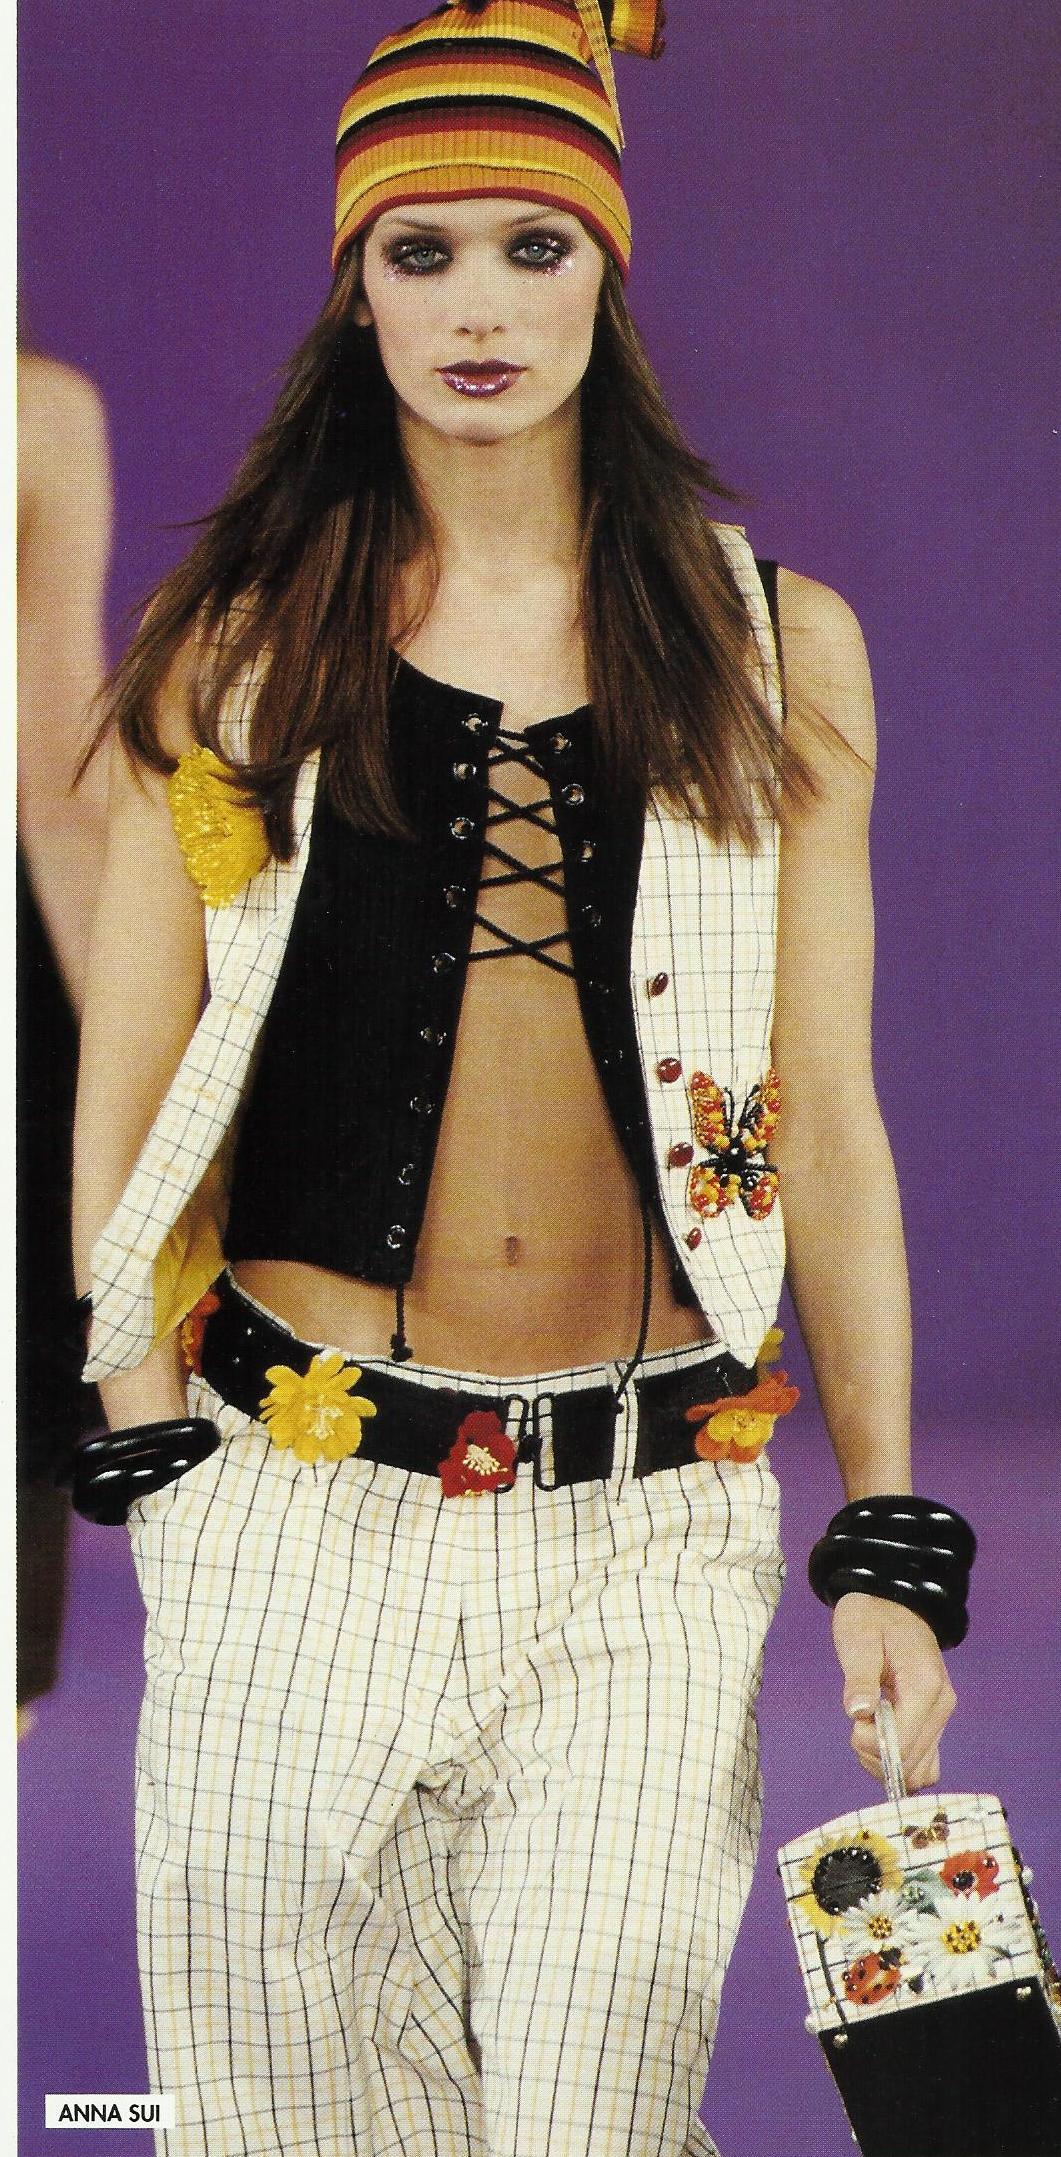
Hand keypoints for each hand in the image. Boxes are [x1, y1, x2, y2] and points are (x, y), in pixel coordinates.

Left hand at [831, 1591, 956, 1789]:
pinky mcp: (935, 1722)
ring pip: (921, 1771)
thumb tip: (859, 1712)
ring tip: (867, 1731)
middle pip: (912, 1763)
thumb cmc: (871, 1617)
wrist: (892, 1603)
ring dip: (886, 1764)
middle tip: (857, 1725)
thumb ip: (859, 1677)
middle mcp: (942, 1705)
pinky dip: (899, 1762)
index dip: (872, 1744)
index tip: (853, 1723)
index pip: (903, 1742)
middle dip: (876, 1755)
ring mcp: (941, 1716)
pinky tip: (879, 1739)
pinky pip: (924, 1762)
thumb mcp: (858, 1638)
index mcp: (925, 1684)